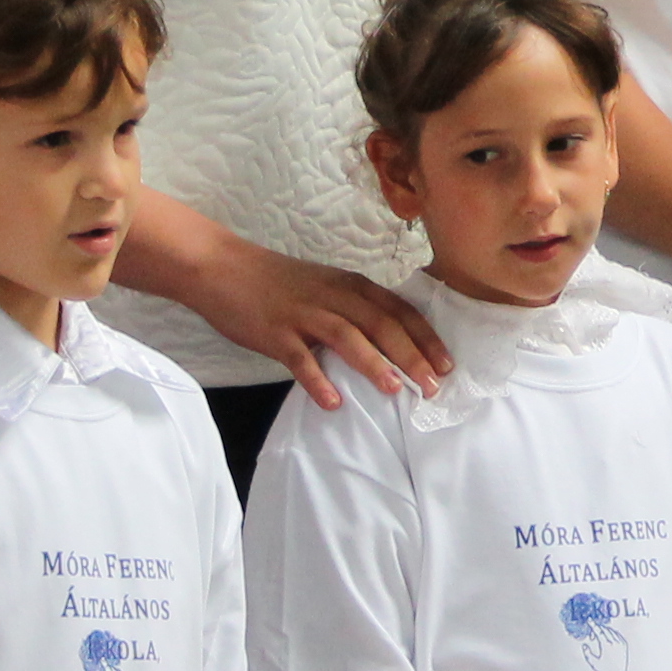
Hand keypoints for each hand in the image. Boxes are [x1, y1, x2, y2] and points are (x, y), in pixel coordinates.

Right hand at [176, 231, 447, 405]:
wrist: (223, 267)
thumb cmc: (278, 282)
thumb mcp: (325, 287)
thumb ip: (353, 310)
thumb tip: (388, 345)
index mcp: (350, 285)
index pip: (399, 310)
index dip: (425, 338)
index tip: (448, 365)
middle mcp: (333, 296)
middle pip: (381, 323)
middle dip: (411, 355)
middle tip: (432, 387)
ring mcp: (303, 313)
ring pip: (347, 336)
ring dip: (374, 364)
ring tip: (395, 391)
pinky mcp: (275, 331)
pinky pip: (299, 358)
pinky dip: (318, 380)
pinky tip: (333, 403)